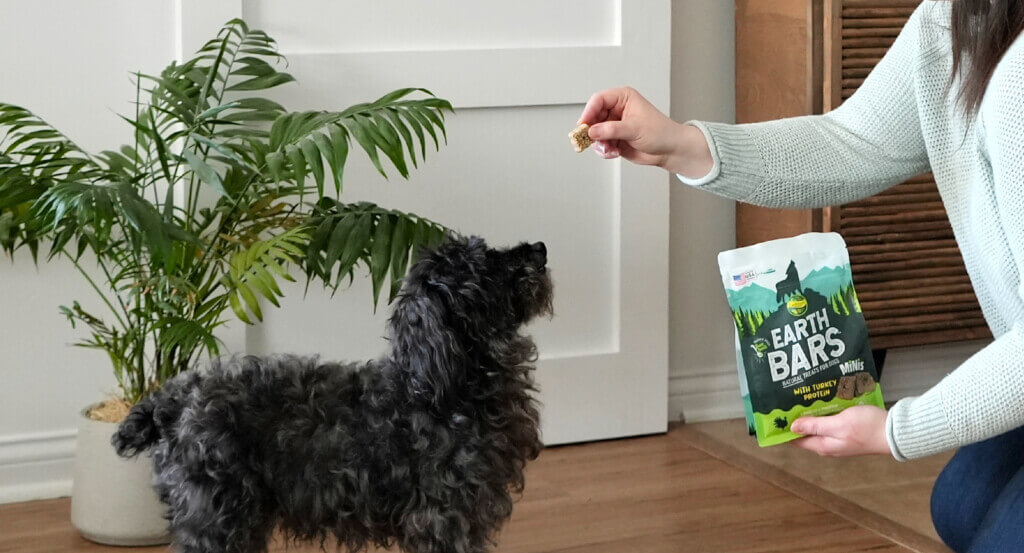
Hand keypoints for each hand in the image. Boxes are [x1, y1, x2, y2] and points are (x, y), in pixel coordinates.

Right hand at [577, 87, 713, 178]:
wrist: (669, 150)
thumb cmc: (660, 132)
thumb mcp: (635, 128)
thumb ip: (612, 129)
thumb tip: (592, 131)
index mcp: (623, 98)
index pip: (599, 100)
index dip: (588, 112)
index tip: (584, 125)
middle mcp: (616, 110)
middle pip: (593, 117)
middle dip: (593, 132)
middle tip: (592, 141)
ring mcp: (614, 125)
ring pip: (595, 133)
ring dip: (600, 144)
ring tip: (610, 149)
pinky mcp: (614, 139)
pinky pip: (600, 144)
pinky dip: (604, 150)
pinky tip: (615, 152)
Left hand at [790, 406, 890, 456]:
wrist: (894, 432)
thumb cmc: (868, 428)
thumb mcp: (838, 424)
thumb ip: (815, 426)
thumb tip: (792, 428)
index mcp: (823, 446)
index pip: (796, 440)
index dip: (784, 429)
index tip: (774, 417)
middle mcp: (829, 445)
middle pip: (806, 432)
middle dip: (796, 419)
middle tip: (787, 402)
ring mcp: (838, 439)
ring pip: (818, 426)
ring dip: (810, 414)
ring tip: (801, 399)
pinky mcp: (847, 432)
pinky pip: (830, 422)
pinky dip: (824, 413)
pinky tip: (823, 402)